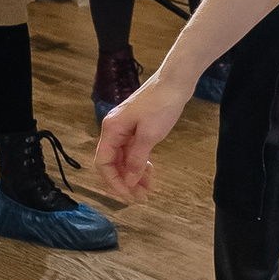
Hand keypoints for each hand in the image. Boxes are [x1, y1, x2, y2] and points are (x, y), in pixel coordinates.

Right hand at [97, 65, 192, 197]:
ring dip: (132, 175)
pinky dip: (139, 164)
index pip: (103, 163)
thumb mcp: (149, 135)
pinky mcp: (136, 128)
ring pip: (123, 159)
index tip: (127, 196)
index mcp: (111, 130)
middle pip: (112, 163)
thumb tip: (128, 180)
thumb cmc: (161, 104)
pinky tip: (149, 173)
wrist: (175, 81)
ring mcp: (124, 129)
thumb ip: (136, 159)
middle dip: (124, 182)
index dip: (113, 182)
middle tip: (140, 197)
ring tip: (147, 190)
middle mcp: (113, 130)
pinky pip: (132, 151)